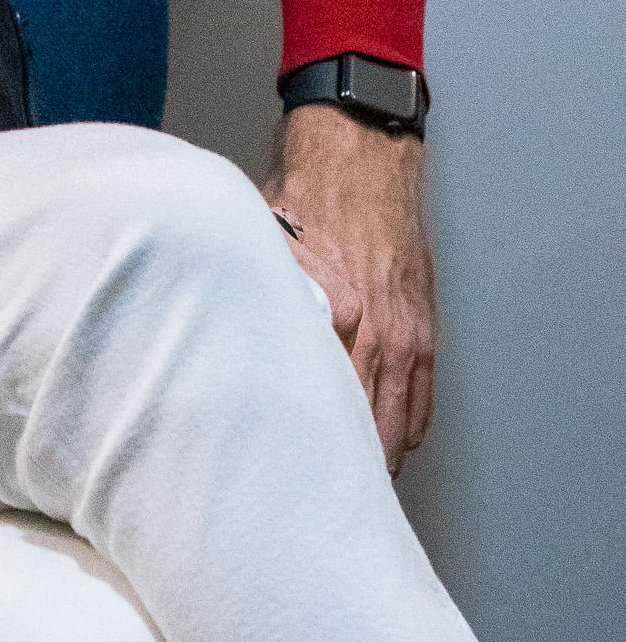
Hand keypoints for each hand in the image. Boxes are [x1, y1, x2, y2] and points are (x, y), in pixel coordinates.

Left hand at [264, 102, 436, 472]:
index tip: (276, 462)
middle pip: (365, 426)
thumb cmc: (308, 191)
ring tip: (346, 480)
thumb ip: (253, 282)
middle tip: (308, 488)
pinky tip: (385, 442)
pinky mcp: (426, 330)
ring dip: (376, 453)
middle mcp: (381, 333)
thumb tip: (214, 315)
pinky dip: (406, 426)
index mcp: (341, 313)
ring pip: (399, 422)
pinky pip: (424, 398)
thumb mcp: (264, 237)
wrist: (362, 153)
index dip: (297, 436)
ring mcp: (408, 335)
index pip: (321, 400)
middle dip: (339, 461)